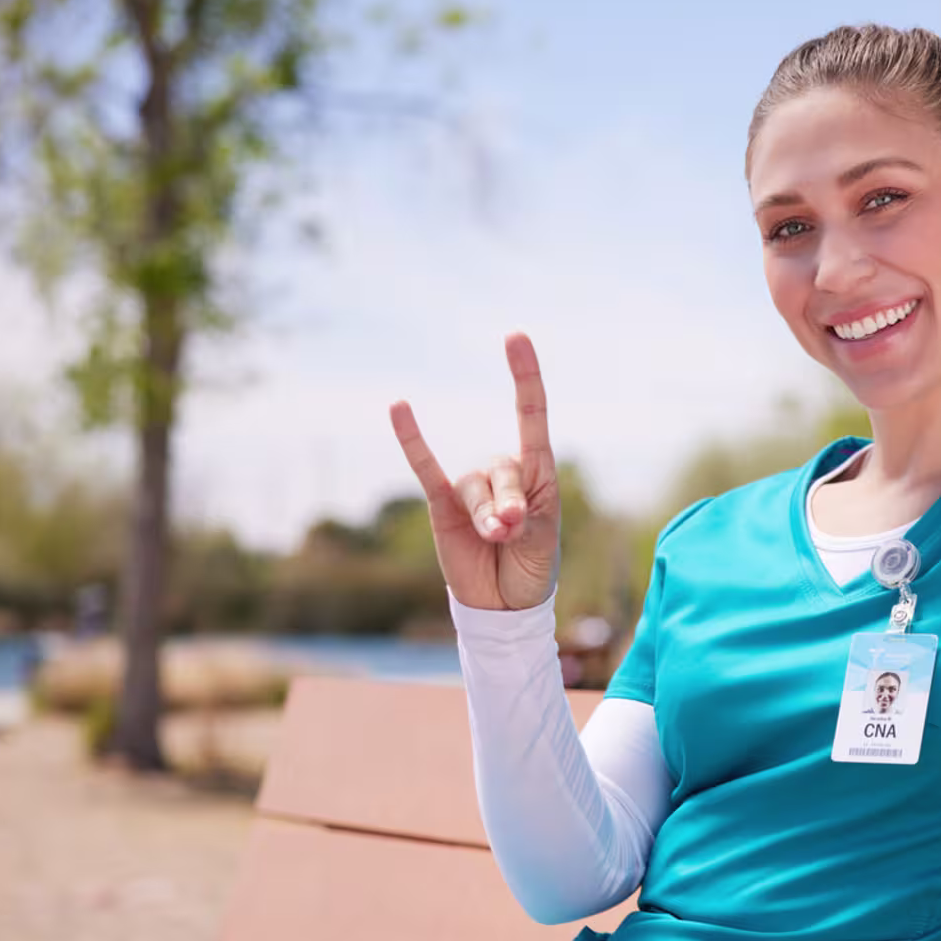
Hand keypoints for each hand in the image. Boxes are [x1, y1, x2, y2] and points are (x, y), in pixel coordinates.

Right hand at [389, 332, 561, 611]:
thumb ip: (521, 518)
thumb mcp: (541, 540)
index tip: (515, 337)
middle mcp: (502, 472)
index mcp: (537, 472)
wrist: (505, 604)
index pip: (530, 416)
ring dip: (487, 516)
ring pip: (475, 486)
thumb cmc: (532, 567)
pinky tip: (399, 407)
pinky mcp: (443, 504)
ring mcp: (472, 487)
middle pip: (502, 467)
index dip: (525, 378)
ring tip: (499, 542)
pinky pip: (426, 468)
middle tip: (516, 534)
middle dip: (511, 504)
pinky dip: (413, 440)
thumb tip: (496, 514)